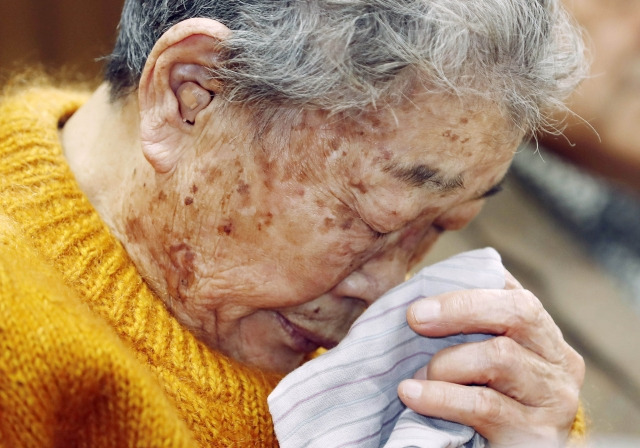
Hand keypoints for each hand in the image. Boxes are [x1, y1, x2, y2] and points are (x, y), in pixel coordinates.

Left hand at [397, 270, 584, 446]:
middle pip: (519, 312)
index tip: (422, 300)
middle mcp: (560, 360)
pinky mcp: (539, 434)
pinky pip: (484, 405)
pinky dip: (441, 397)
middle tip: (415, 318)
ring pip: (499, 357)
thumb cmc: (485, 401)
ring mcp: (555, 397)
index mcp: (543, 334)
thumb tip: (420, 300)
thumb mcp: (480, 361)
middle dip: (460, 310)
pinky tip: (413, 394)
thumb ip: (466, 330)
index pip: (514, 293)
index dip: (469, 290)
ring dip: (446, 364)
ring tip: (418, 376)